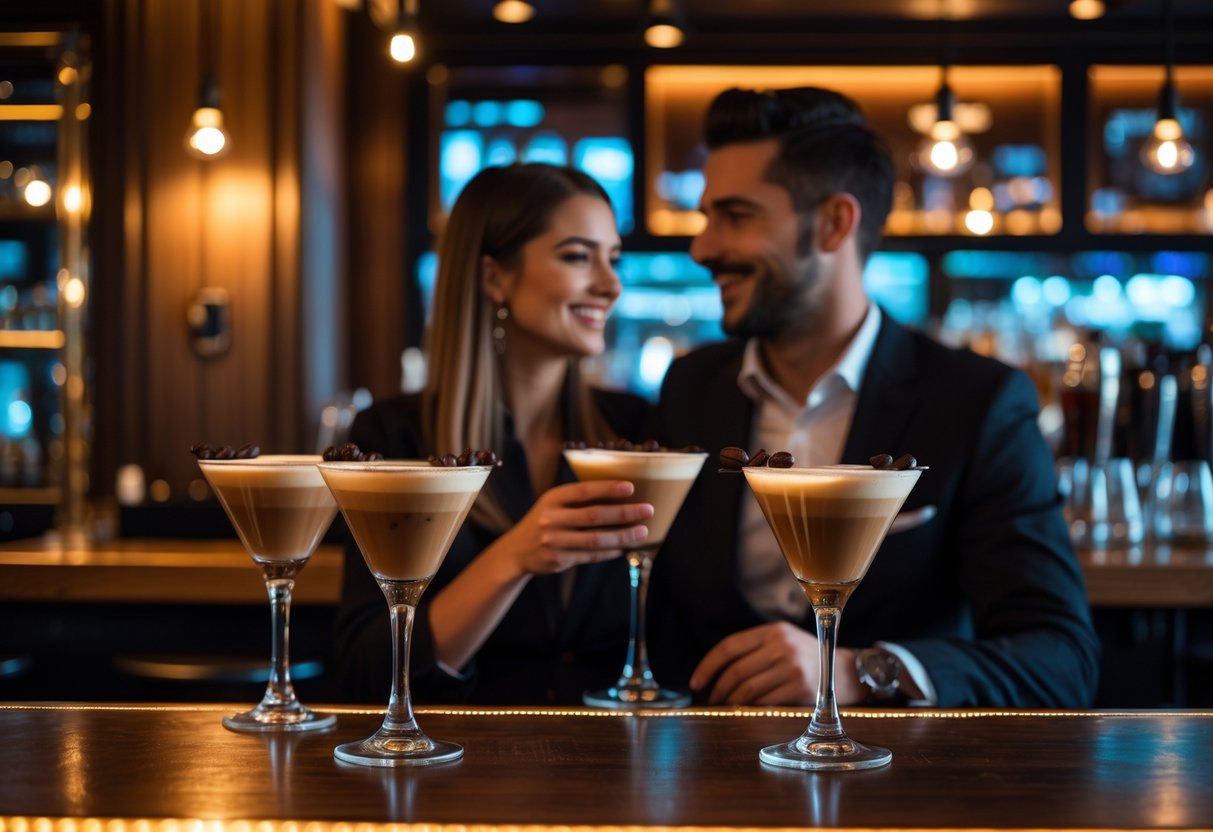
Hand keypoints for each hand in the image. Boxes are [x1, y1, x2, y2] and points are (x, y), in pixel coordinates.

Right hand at [501, 480, 652, 575]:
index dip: (607, 489)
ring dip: (622, 536)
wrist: (516, 551)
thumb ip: (577, 501)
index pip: (583, 491)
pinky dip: (609, 552)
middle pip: (594, 516)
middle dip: (624, 513)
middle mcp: (551, 519)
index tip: (631, 488)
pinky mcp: (558, 560)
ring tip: (642, 532)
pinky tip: (623, 548)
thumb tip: (620, 496)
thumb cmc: (543, 521)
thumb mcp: (552, 504)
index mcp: (552, 498)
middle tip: (648, 510)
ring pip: (595, 539)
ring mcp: (554, 541)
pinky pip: (590, 556)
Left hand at [690, 622, 866, 705]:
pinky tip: (745, 713)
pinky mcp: (800, 687)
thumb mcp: (785, 641)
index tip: (696, 682)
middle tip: (711, 701)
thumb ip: (756, 649)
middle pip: (736, 671)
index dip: (707, 666)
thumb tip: (717, 671)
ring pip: (747, 689)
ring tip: (725, 708)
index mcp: (773, 631)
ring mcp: (792, 666)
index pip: (729, 647)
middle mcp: (782, 645)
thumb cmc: (808, 658)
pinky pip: (765, 702)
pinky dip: (750, 709)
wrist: (847, 671)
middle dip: (717, 689)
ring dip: (731, 702)